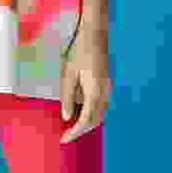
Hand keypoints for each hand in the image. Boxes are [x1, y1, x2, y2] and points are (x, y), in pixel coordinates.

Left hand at [60, 29, 110, 143]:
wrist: (95, 33)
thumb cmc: (79, 50)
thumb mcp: (68, 73)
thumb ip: (68, 96)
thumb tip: (67, 117)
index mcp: (94, 92)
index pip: (85, 121)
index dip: (74, 133)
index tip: (63, 139)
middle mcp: (104, 93)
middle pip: (95, 121)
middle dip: (81, 131)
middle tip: (66, 136)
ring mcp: (108, 88)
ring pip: (100, 114)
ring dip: (87, 123)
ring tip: (71, 126)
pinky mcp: (107, 84)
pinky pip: (101, 106)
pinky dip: (91, 113)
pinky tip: (80, 111)